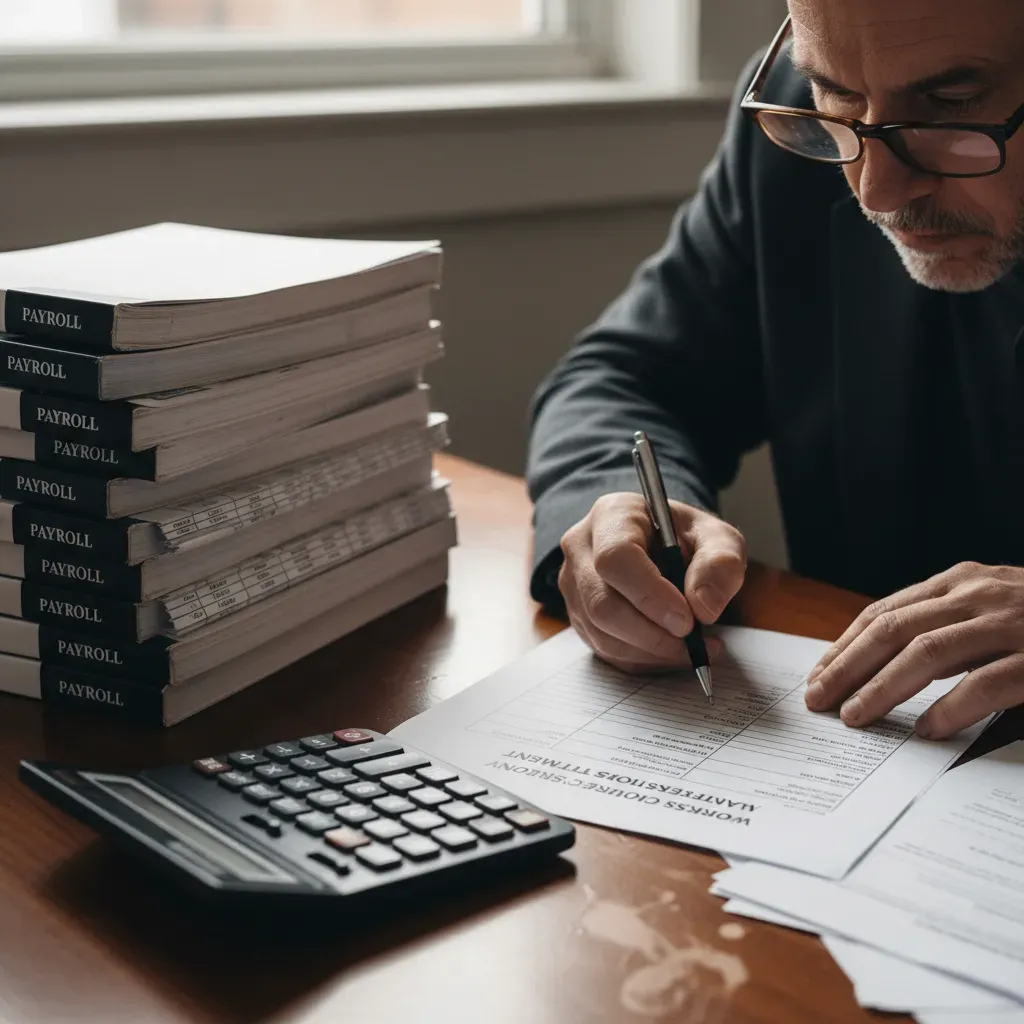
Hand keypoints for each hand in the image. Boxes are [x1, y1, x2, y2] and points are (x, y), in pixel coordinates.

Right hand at [558, 493, 745, 672]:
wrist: (665, 547)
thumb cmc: (687, 539)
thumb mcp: (717, 537)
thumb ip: (720, 563)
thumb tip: (703, 608)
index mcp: (613, 515)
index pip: (615, 558)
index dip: (650, 595)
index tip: (687, 621)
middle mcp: (581, 548)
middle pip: (602, 603)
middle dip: (652, 634)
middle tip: (694, 643)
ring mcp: (574, 585)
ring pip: (602, 633)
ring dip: (651, 652)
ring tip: (693, 648)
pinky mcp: (579, 616)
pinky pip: (606, 650)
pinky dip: (643, 659)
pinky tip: (672, 651)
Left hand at [805, 561, 1023, 738]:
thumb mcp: (987, 609)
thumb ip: (942, 626)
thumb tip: (877, 665)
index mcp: (958, 583)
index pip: (882, 613)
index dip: (843, 646)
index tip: (817, 676)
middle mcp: (979, 595)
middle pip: (892, 630)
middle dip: (847, 667)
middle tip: (818, 700)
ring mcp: (1012, 623)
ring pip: (928, 652)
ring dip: (883, 688)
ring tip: (857, 717)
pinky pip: (987, 683)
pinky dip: (952, 708)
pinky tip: (928, 730)